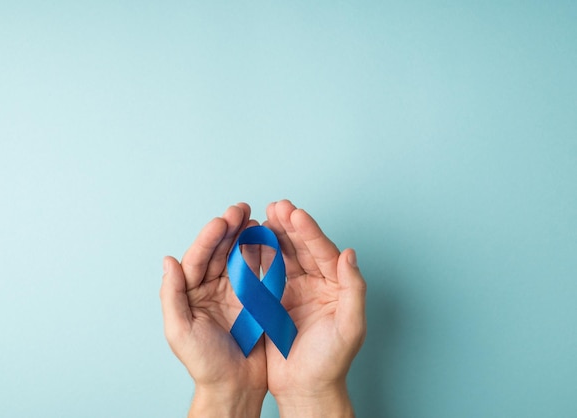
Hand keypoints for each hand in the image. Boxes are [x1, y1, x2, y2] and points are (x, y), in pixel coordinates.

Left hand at [160, 203, 266, 417]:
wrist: (235, 385)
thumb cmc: (204, 363)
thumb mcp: (180, 331)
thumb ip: (172, 295)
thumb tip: (169, 261)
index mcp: (190, 292)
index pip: (197, 258)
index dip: (209, 238)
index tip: (222, 222)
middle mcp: (210, 287)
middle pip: (218, 251)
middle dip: (229, 229)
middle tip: (241, 210)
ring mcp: (233, 290)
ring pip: (237, 255)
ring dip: (244, 235)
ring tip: (254, 218)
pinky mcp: (254, 297)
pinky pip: (256, 270)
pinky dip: (261, 253)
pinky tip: (266, 238)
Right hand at [263, 200, 366, 416]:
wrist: (306, 387)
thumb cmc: (332, 362)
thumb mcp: (350, 327)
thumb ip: (353, 289)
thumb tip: (350, 255)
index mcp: (335, 286)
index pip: (323, 252)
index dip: (310, 231)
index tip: (295, 214)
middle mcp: (317, 283)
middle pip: (303, 247)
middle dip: (289, 225)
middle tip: (276, 206)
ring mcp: (296, 289)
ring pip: (284, 254)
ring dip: (275, 234)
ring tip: (263, 216)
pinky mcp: (276, 299)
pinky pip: (268, 271)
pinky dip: (260, 254)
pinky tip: (252, 240)